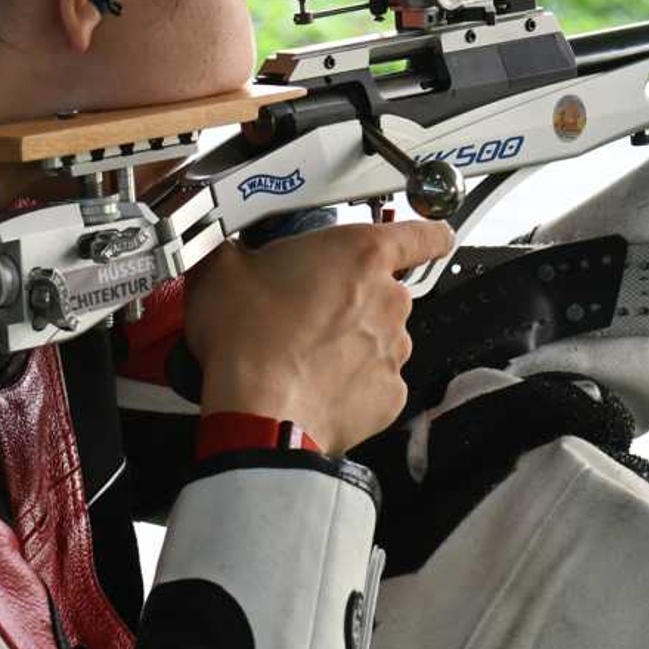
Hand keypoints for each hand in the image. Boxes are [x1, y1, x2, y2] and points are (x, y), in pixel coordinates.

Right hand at [181, 218, 456, 452]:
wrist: (257, 415)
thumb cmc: (250, 344)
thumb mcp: (221, 269)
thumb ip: (235, 246)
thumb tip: (224, 246)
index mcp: (361, 255)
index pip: (424, 233)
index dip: (426, 235)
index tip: (422, 239)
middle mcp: (389, 300)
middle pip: (385, 289)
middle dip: (352, 297)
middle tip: (307, 307)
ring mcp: (393, 350)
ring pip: (379, 337)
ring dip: (350, 340)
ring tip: (302, 351)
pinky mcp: (389, 395)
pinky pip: (374, 381)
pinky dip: (351, 382)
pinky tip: (313, 382)